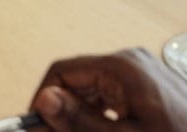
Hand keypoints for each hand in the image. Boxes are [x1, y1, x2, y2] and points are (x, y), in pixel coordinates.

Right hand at [29, 49, 186, 131]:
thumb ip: (80, 120)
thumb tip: (45, 100)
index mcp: (122, 67)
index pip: (62, 71)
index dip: (44, 101)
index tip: (36, 128)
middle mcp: (130, 62)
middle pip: (76, 82)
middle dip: (63, 113)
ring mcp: (141, 74)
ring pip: (92, 93)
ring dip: (82, 118)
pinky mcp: (150, 89)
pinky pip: (111, 99)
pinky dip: (101, 119)